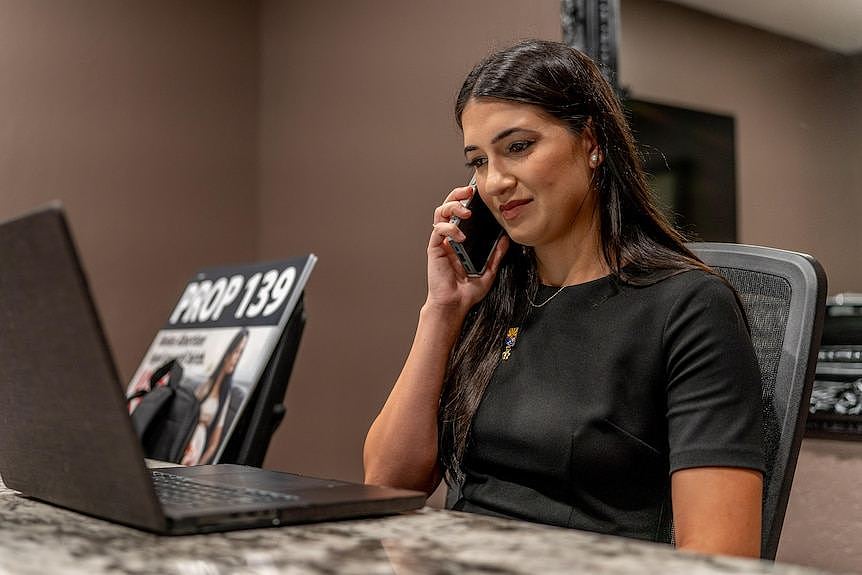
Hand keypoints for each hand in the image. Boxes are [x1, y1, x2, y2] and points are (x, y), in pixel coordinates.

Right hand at [425, 185, 509, 316]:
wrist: (455, 304)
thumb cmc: (467, 290)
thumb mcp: (489, 270)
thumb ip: (496, 254)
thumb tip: (506, 239)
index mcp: (462, 239)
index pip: (462, 213)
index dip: (467, 200)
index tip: (478, 193)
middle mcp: (450, 237)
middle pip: (448, 207)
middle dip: (456, 195)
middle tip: (468, 191)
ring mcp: (441, 242)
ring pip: (440, 214)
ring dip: (451, 207)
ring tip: (464, 211)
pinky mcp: (435, 248)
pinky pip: (438, 230)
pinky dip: (449, 228)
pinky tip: (459, 235)